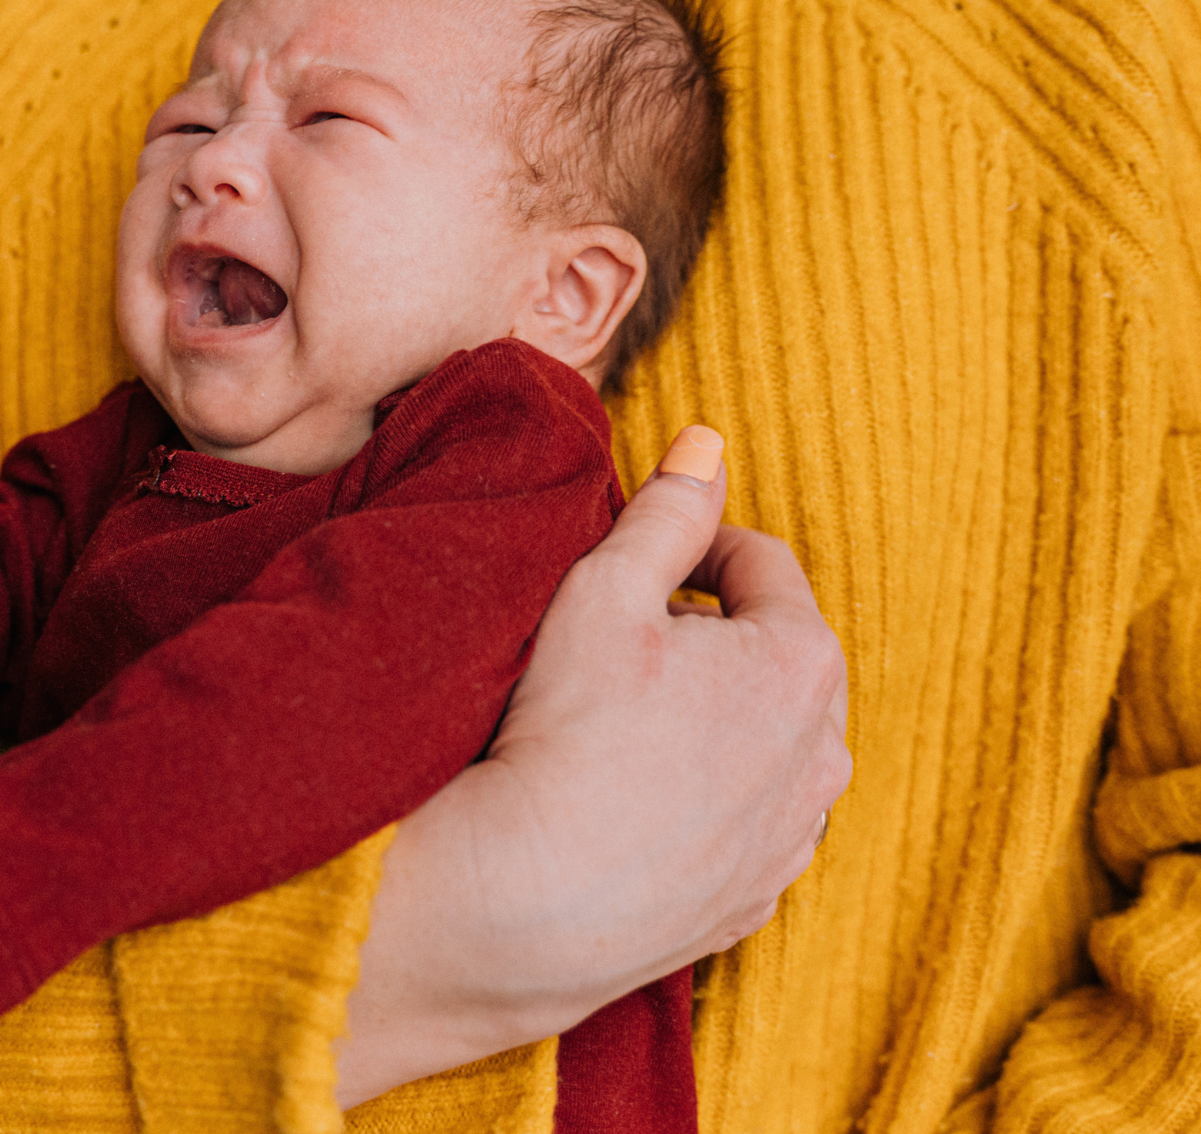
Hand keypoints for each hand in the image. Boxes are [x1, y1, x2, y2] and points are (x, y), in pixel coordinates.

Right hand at [336, 427, 850, 1106]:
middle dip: (709, 642)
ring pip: (761, 748)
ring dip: (711, 727)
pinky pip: (740, 827)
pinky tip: (627, 804)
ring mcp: (792, 839)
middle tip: (619, 651)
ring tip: (620, 732)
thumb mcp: (604, 589)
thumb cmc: (562, 732)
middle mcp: (823, 754)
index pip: (760, 565)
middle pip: (772, 659)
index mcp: (800, 661)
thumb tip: (708, 442)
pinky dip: (699, 806)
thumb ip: (666, 511)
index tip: (631, 574)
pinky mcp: (753, 904)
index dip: (689, 553)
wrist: (522, 902)